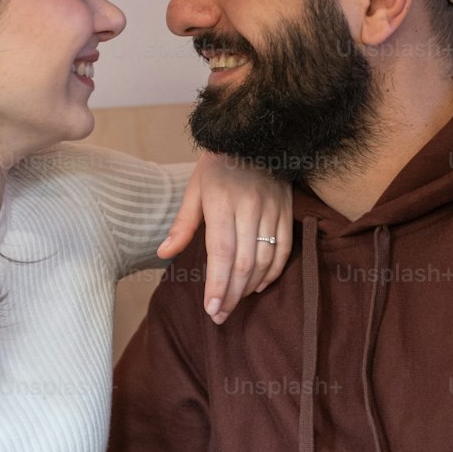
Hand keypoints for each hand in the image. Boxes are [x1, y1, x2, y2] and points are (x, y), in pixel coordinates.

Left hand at [158, 156, 292, 322]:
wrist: (254, 134)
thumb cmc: (218, 165)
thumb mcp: (195, 189)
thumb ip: (183, 224)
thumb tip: (165, 254)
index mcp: (221, 203)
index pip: (222, 253)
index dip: (217, 285)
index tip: (211, 310)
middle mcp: (249, 208)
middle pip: (243, 262)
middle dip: (231, 294)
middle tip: (220, 317)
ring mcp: (271, 210)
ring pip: (265, 259)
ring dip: (250, 286)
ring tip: (235, 302)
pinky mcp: (287, 211)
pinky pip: (284, 248)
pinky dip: (273, 272)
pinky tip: (260, 285)